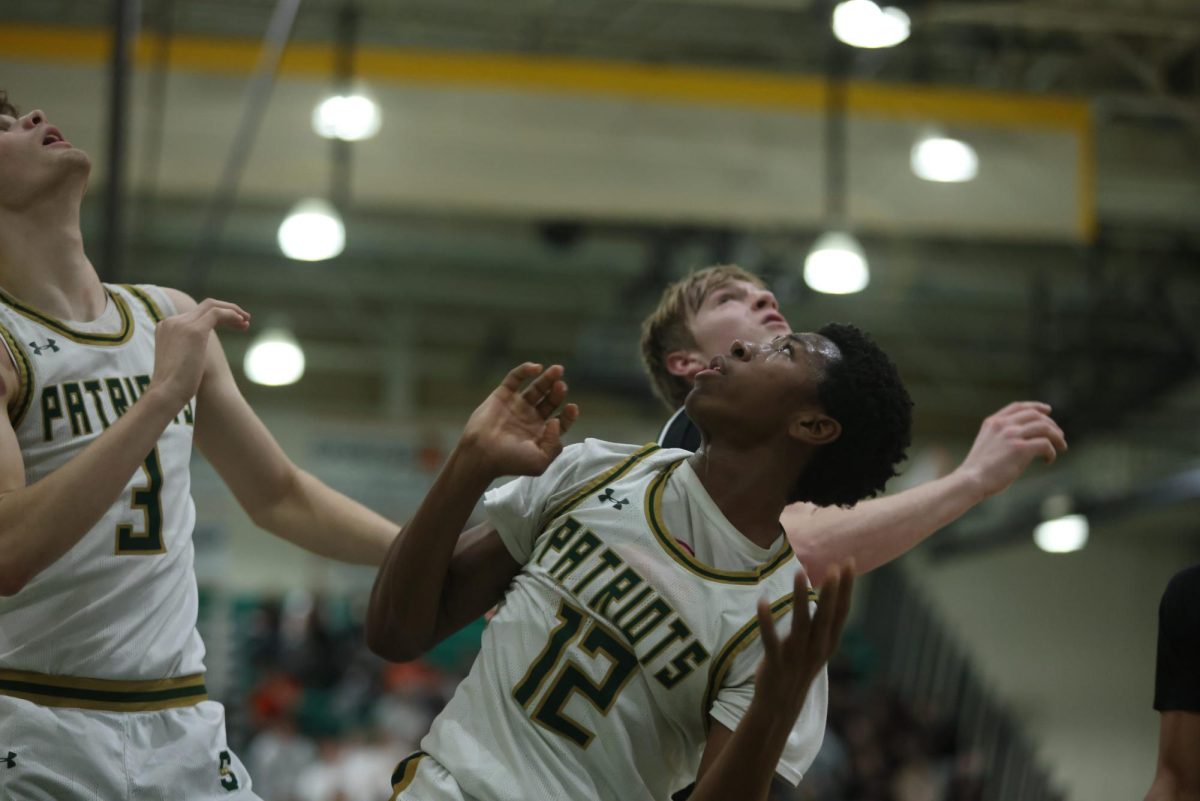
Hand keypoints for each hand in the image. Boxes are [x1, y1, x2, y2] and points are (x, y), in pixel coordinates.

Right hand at [150, 298, 249, 409]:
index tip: (234, 325)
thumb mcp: (179, 363)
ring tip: (247, 321)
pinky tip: (242, 323)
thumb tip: (199, 356)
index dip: (217, 316)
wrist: (166, 393)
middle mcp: (172, 322)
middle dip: (227, 310)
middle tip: (245, 320)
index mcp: (166, 328)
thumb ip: (187, 351)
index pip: (195, 314)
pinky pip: (217, 313)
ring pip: (212, 306)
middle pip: (204, 306)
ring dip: (232, 311)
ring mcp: (182, 324)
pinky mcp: (194, 330)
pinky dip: (232, 315)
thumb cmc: (174, 387)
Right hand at [461, 363, 578, 478]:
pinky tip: (536, 367)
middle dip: (558, 392)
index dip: (568, 414)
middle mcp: (531, 418)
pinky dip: (525, 370)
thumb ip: (554, 445)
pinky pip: (515, 378)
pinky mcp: (502, 395)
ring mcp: (517, 405)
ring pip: (537, 387)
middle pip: (550, 400)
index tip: (571, 408)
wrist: (481, 454)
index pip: (561, 420)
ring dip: (548, 378)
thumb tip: (556, 422)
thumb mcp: (540, 462)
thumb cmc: (510, 462)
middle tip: (562, 386)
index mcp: (541, 434)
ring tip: (558, 370)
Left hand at [754, 563, 853, 721]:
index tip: (849, 563)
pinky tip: (762, 601)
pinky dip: (766, 621)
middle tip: (835, 566)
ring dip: (800, 597)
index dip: (846, 588)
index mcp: (828, 643)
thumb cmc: (800, 668)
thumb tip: (829, 591)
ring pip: (801, 623)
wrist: (781, 705)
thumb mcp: (818, 646)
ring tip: (800, 572)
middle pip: (826, 616)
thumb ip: (823, 622)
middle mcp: (816, 649)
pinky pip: (770, 640)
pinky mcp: (776, 663)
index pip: (841, 612)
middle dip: (831, 591)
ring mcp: (797, 656)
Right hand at [957, 402, 1066, 499]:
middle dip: (1051, 425)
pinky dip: (1051, 452)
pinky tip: (1047, 461)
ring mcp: (1011, 435)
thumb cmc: (978, 469)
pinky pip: (1045, 444)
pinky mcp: (1020, 449)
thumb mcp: (987, 444)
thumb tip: (1024, 440)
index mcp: (993, 422)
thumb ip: (1001, 436)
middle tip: (1059, 437)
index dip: (1036, 406)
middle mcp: (1003, 425)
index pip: (1018, 406)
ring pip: (1044, 428)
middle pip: (1035, 415)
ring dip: (1057, 437)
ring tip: (1061, 447)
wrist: (971, 480)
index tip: (1048, 411)